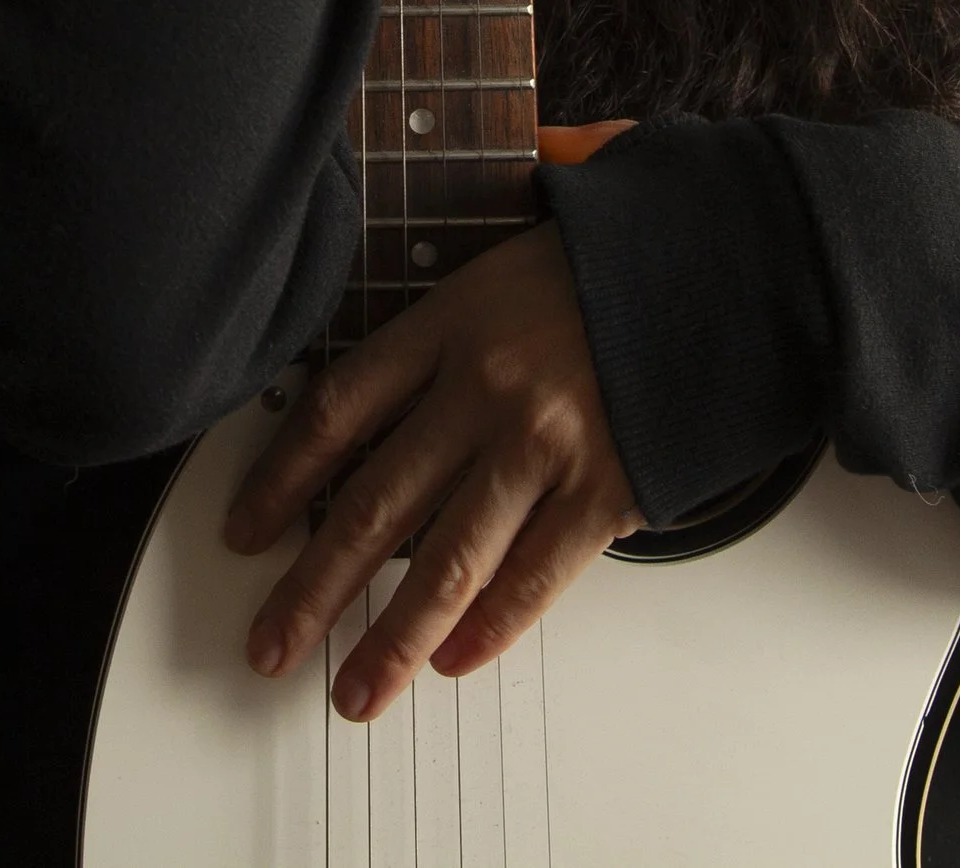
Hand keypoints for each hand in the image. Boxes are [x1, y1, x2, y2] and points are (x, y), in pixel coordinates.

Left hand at [224, 220, 639, 719]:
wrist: (711, 269)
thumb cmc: (597, 278)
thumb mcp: (494, 282)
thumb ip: (435, 354)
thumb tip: (365, 446)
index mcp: (451, 325)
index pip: (340, 410)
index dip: (283, 477)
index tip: (247, 531)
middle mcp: (489, 386)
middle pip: (378, 502)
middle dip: (314, 587)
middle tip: (272, 644)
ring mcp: (548, 441)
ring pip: (449, 561)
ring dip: (393, 638)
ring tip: (356, 689)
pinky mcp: (607, 486)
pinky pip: (536, 575)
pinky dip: (491, 626)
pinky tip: (454, 659)